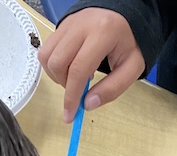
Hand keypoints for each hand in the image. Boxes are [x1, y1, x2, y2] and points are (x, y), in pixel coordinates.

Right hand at [38, 8, 144, 122]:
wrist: (122, 18)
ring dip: (56, 75)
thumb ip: (113, 88)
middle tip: (79, 88)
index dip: (71, 96)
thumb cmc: (127, 44)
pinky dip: (52, 66)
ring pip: (47, 57)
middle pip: (58, 63)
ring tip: (74, 76)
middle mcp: (81, 25)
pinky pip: (45, 51)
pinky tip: (68, 67)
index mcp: (103, 32)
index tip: (69, 115)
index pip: (79, 69)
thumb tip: (87, 104)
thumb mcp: (132, 68)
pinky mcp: (60, 26)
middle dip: (64, 84)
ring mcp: (68, 24)